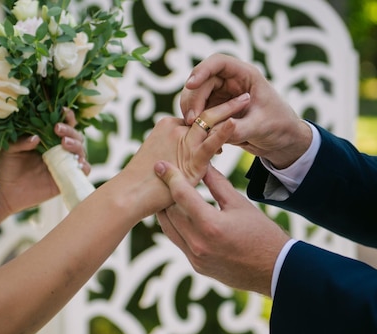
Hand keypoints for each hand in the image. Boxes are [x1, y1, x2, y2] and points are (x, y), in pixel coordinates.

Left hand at [0, 109, 88, 230]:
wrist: (6, 192)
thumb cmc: (8, 167)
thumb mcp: (10, 149)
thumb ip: (21, 141)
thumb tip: (36, 137)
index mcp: (48, 139)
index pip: (64, 125)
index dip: (67, 117)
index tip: (62, 110)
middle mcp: (59, 150)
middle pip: (75, 137)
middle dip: (70, 130)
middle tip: (57, 129)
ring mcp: (64, 164)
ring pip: (81, 151)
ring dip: (77, 145)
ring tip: (64, 144)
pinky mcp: (67, 178)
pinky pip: (83, 171)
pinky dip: (84, 165)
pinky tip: (77, 162)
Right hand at [119, 92, 250, 215]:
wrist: (129, 195)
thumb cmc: (141, 184)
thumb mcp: (162, 160)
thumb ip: (177, 153)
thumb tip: (187, 160)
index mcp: (168, 126)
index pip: (196, 118)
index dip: (214, 116)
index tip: (231, 112)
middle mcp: (175, 128)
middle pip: (205, 114)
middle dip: (226, 103)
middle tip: (245, 96)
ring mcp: (182, 141)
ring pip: (209, 122)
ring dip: (230, 109)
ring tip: (247, 99)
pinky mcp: (190, 158)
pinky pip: (209, 142)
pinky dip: (224, 132)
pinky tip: (235, 122)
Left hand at [155, 163, 290, 296]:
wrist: (275, 270)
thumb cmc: (262, 233)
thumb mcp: (240, 204)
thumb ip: (217, 183)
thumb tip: (201, 164)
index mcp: (211, 225)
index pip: (181, 195)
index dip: (170, 176)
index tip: (160, 165)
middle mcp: (198, 244)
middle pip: (169, 212)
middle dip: (165, 193)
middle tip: (162, 177)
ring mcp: (196, 258)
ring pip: (169, 228)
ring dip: (167, 211)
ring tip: (166, 194)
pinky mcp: (196, 266)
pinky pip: (178, 242)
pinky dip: (176, 226)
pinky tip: (179, 214)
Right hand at [180, 53, 311, 168]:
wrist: (282, 142)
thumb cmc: (279, 126)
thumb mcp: (261, 127)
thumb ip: (238, 129)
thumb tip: (212, 132)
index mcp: (245, 76)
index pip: (218, 63)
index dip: (202, 70)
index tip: (190, 85)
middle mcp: (230, 83)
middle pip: (201, 81)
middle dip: (193, 99)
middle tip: (192, 121)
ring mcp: (221, 97)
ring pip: (195, 98)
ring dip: (190, 112)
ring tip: (194, 132)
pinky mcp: (215, 112)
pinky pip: (199, 115)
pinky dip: (196, 126)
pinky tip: (202, 140)